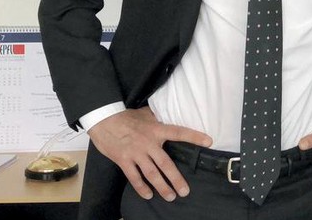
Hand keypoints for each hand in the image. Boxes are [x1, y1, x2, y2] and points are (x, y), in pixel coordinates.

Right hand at [87, 106, 211, 201]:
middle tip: (185, 191)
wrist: (104, 120)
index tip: (208, 142)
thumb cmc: (126, 117)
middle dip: (176, 179)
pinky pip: (134, 177)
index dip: (194, 136)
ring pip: (152, 174)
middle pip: (166, 164)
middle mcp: (148, 143)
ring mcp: (136, 153)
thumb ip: (158, 119)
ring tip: (170, 196)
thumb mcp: (145, 114)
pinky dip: (141, 187)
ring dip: (162, 187)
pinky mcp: (124, 160)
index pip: (179, 133)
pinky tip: (148, 195)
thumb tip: (169, 116)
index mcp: (156, 130)